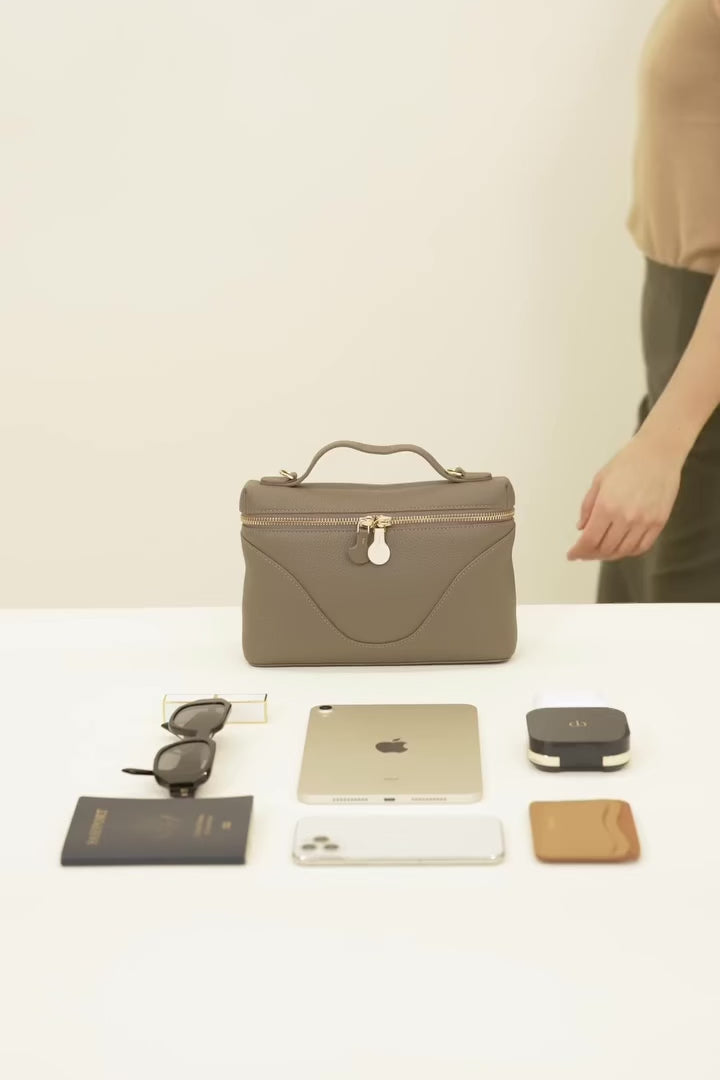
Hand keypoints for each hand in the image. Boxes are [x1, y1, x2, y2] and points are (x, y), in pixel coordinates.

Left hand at [567, 434, 681, 561]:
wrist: (659, 452)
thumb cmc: (626, 462)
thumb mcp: (599, 480)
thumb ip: (588, 506)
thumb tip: (581, 528)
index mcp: (606, 505)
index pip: (589, 540)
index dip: (578, 551)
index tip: (571, 555)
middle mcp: (626, 517)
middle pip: (605, 548)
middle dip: (591, 554)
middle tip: (584, 553)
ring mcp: (644, 521)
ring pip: (623, 551)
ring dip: (609, 555)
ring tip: (600, 552)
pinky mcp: (659, 522)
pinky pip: (642, 546)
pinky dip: (628, 552)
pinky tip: (620, 548)